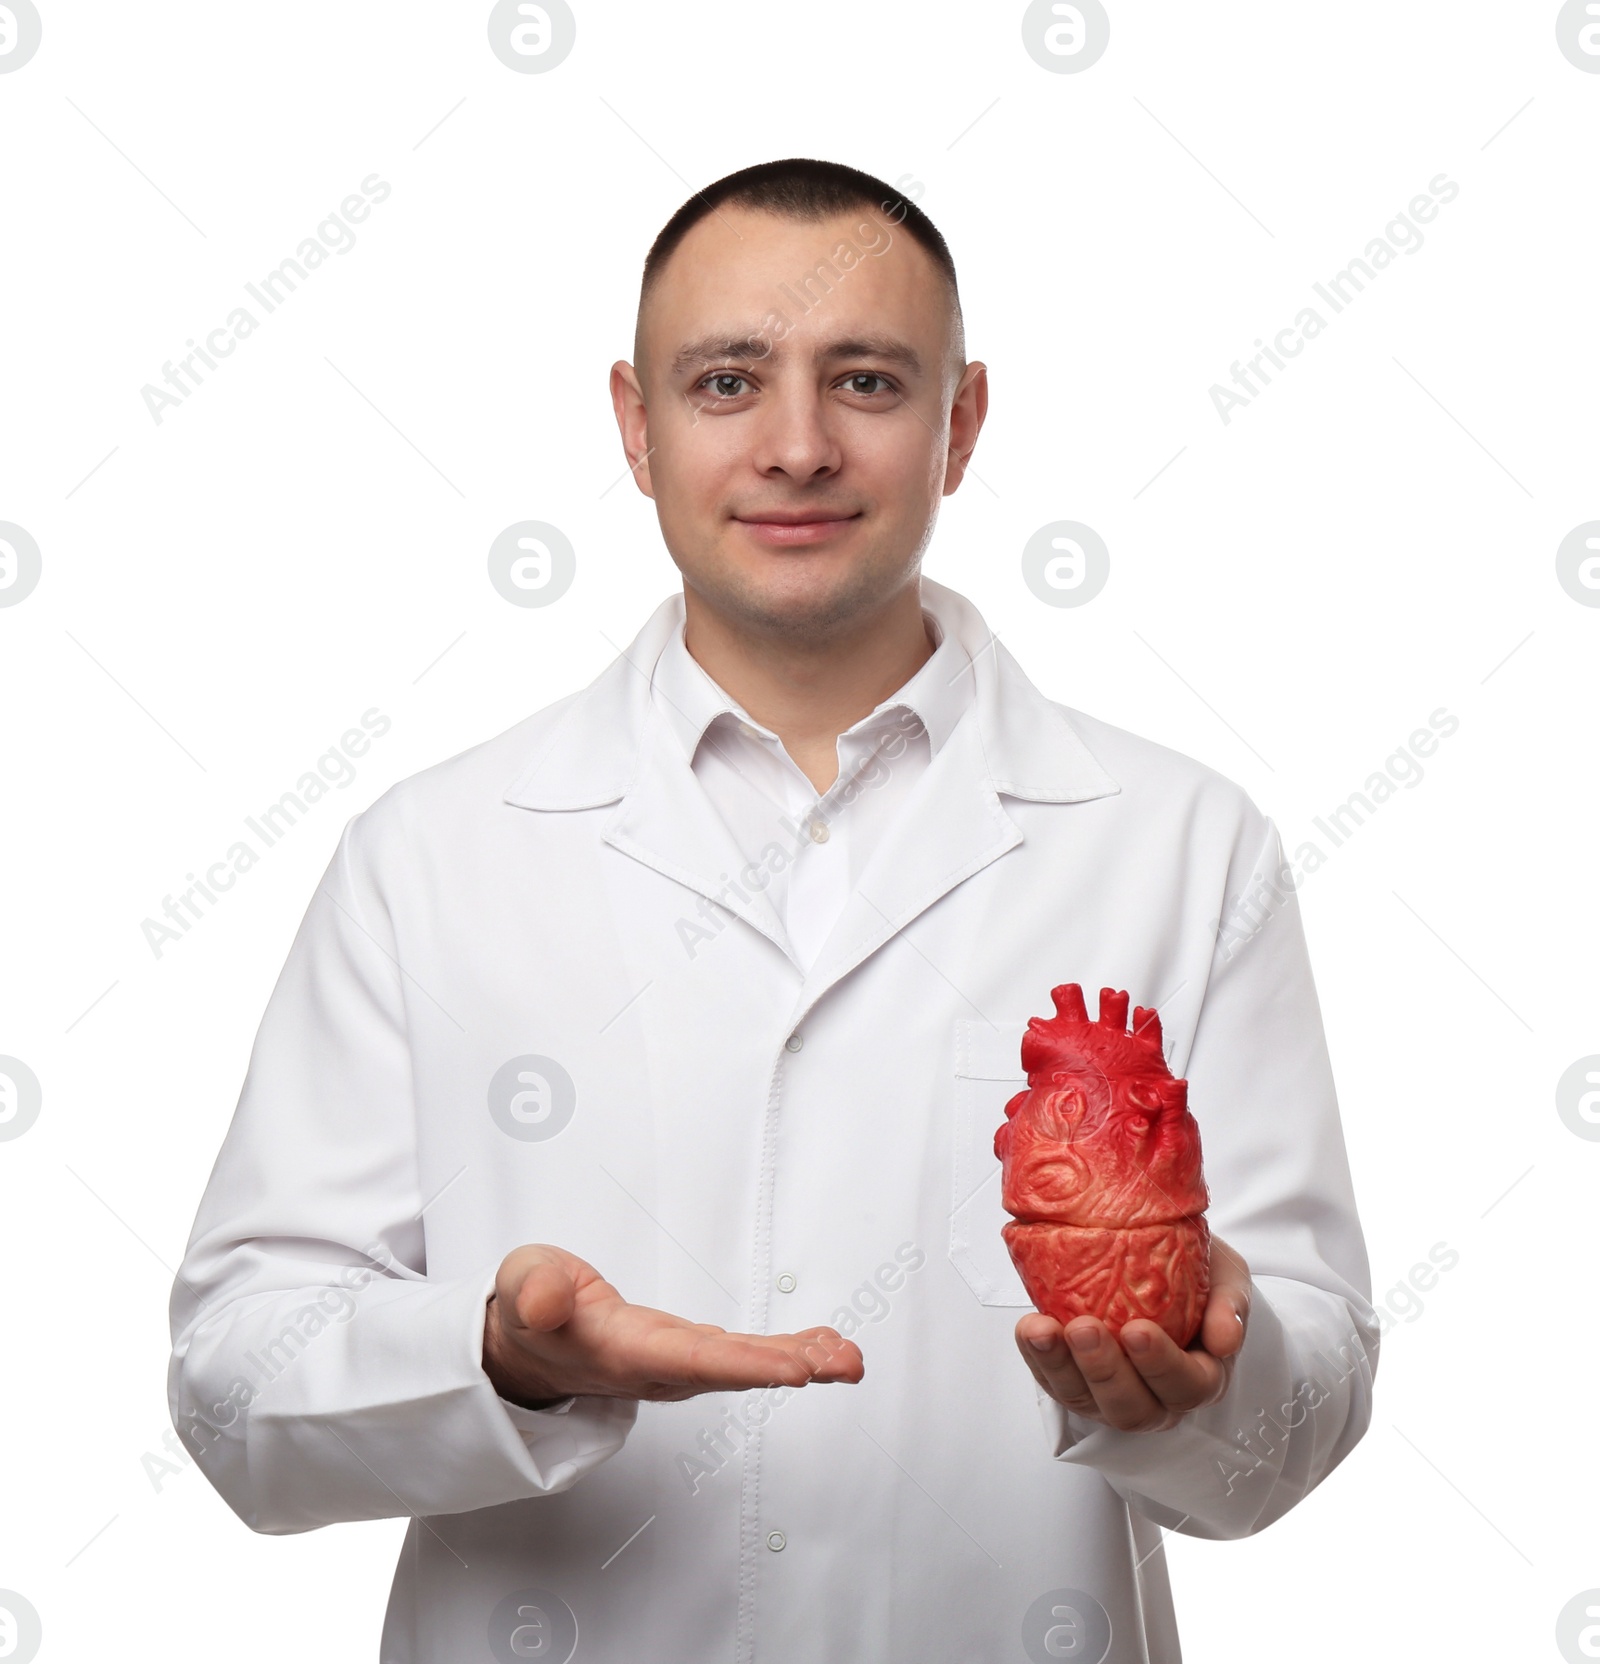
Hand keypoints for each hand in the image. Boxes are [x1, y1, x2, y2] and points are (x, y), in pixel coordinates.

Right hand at [483, 1243, 864, 1408]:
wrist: (524, 1342)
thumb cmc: (528, 1310)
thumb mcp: (521, 1287)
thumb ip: (533, 1293)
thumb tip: (545, 1302)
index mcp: (619, 1351)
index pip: (688, 1360)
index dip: (743, 1366)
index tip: (794, 1371)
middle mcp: (655, 1366)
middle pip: (730, 1369)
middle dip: (790, 1367)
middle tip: (843, 1362)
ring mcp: (675, 1363)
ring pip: (744, 1364)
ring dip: (800, 1362)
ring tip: (848, 1357)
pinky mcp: (686, 1352)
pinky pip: (743, 1355)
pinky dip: (787, 1351)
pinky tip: (823, 1346)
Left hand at [1014, 1234, 1250, 1431]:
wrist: (1157, 1257)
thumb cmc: (1198, 1271)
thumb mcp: (1225, 1274)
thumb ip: (1230, 1303)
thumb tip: (1225, 1340)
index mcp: (1199, 1376)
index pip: (1188, 1387)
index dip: (1162, 1366)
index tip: (1138, 1330)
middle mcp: (1155, 1398)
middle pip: (1132, 1408)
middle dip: (1105, 1372)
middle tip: (1085, 1329)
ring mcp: (1110, 1395)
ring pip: (1085, 1401)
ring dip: (1060, 1368)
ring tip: (1042, 1330)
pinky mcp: (1075, 1382)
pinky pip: (1053, 1382)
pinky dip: (1038, 1358)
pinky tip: (1030, 1327)